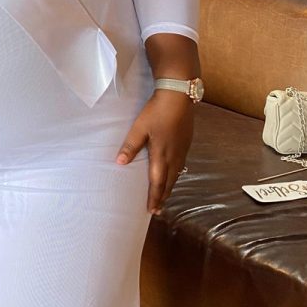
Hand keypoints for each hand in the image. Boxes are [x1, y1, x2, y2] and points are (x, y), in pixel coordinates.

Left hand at [116, 90, 194, 215]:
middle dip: (163, 196)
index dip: (154, 197)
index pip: (157, 182)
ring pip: (176, 174)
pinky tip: (173, 174)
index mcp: (161, 154)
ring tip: (164, 196)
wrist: (179, 96)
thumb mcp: (139, 128)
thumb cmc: (157, 112)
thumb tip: (120, 163)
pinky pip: (181, 165)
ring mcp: (182, 149)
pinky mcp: (186, 142)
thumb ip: (130, 146)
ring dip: (170, 187)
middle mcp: (174, 156)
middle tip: (157, 210)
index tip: (151, 210)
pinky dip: (175, 175)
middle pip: (169, 182)